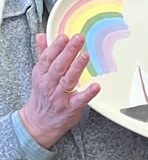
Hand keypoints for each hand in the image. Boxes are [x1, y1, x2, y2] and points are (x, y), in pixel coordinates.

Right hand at [19, 32, 100, 148]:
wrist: (39, 123)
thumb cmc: (42, 96)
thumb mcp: (39, 74)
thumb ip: (43, 54)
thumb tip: (41, 36)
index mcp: (42, 74)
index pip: (48, 58)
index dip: (56, 47)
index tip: (64, 37)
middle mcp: (49, 84)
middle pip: (59, 66)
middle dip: (68, 51)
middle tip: (78, 39)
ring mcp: (60, 97)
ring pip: (68, 80)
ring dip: (77, 67)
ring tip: (85, 55)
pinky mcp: (70, 108)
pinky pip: (80, 100)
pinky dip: (88, 93)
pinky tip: (96, 86)